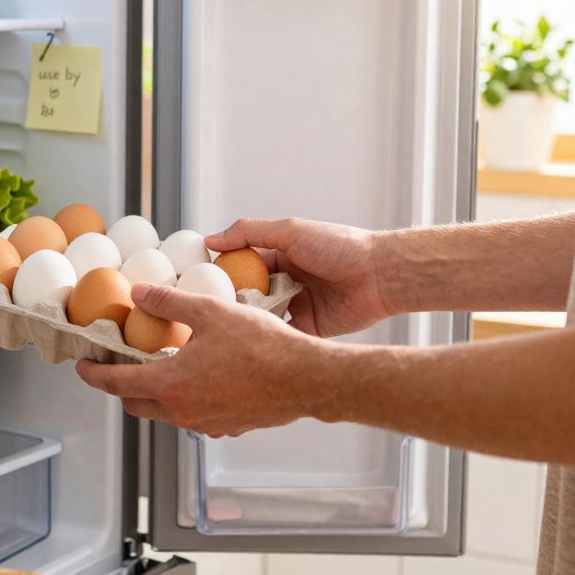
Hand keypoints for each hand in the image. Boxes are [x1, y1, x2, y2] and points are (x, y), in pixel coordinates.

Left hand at [76, 283, 325, 437]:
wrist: (306, 378)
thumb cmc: (262, 346)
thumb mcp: (210, 311)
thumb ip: (168, 303)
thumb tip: (138, 294)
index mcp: (170, 384)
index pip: (116, 384)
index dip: (94, 375)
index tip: (83, 367)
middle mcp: (182, 411)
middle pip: (136, 403)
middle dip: (121, 386)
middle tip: (120, 365)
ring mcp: (205, 423)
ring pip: (165, 412)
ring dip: (154, 393)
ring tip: (160, 365)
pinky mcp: (227, 427)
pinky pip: (193, 415)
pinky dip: (184, 399)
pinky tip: (199, 378)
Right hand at [207, 218, 387, 337]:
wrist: (379, 275)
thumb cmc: (339, 247)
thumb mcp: (290, 232)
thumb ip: (249, 233)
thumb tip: (211, 240)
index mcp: (279, 256)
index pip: (240, 265)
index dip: (219, 273)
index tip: (196, 283)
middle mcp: (284, 282)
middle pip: (247, 294)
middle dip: (228, 302)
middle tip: (205, 311)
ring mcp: (295, 306)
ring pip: (261, 317)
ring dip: (246, 321)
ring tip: (222, 329)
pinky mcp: (308, 329)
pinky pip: (282, 335)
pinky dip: (267, 338)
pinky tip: (248, 343)